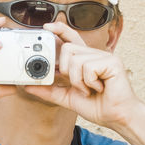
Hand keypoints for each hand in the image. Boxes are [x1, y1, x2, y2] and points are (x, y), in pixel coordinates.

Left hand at [23, 21, 141, 127]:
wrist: (116, 117)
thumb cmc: (97, 106)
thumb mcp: (67, 98)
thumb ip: (49, 91)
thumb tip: (28, 86)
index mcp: (85, 60)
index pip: (71, 39)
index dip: (60, 30)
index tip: (47, 27)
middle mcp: (94, 55)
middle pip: (67, 49)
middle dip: (65, 70)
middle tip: (77, 84)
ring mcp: (104, 57)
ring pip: (76, 59)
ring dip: (78, 81)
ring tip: (89, 89)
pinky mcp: (112, 62)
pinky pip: (88, 67)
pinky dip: (88, 82)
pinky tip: (99, 88)